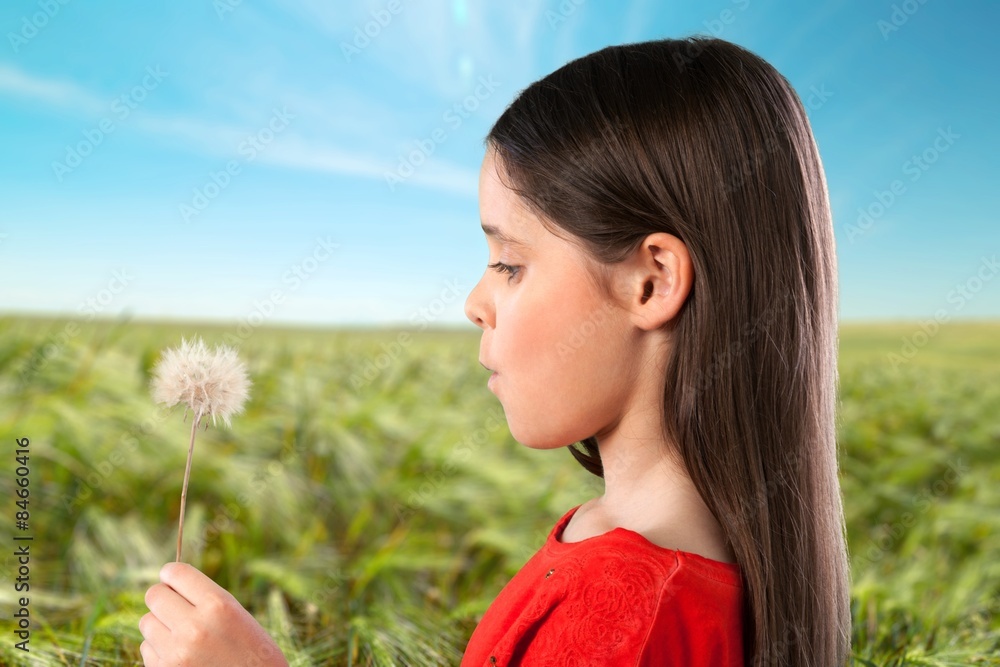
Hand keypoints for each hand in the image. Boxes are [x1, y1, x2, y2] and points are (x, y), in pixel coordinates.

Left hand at [139, 562, 288, 666]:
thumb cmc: (253, 653)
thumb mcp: (238, 617)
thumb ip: (206, 599)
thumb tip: (168, 585)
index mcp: (218, 606)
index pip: (176, 572)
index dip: (171, 574)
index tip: (172, 579)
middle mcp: (194, 627)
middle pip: (154, 595)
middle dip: (162, 598)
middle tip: (176, 607)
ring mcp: (176, 653)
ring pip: (146, 622)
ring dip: (160, 625)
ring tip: (183, 636)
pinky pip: (147, 649)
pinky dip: (159, 650)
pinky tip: (181, 656)